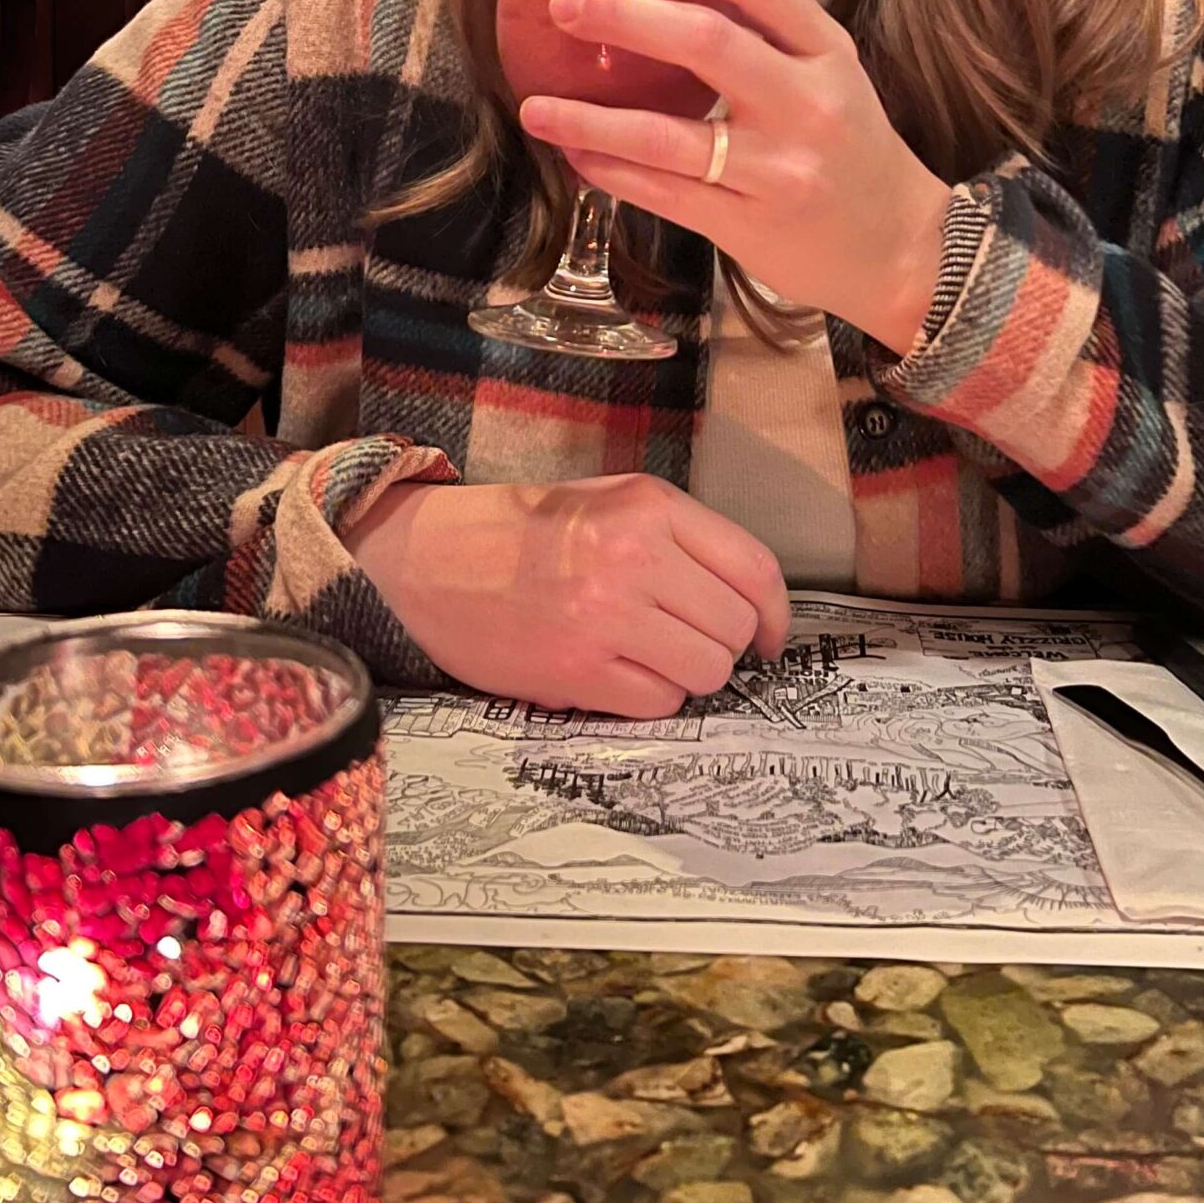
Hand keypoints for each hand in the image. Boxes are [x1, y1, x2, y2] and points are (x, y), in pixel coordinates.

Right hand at [340, 474, 790, 717]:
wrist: (428, 559)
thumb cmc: (521, 531)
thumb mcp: (607, 499)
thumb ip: (678, 536)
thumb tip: (746, 600)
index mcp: (649, 506)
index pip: (753, 568)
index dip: (775, 612)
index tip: (770, 634)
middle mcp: (635, 556)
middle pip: (734, 626)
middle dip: (722, 643)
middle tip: (686, 640)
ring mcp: (607, 616)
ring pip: (705, 670)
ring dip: (687, 673)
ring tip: (649, 657)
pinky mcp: (578, 669)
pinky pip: (658, 703)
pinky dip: (650, 697)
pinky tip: (618, 675)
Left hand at [516, 0, 952, 354]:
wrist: (902, 248)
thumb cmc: (852, 152)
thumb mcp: (831, 76)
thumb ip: (766, 36)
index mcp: (828, 52)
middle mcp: (808, 104)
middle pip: (707, 41)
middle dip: (624, 16)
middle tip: (565, 5)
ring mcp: (778, 169)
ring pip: (667, 134)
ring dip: (590, 116)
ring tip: (536, 104)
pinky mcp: (750, 225)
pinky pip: (663, 193)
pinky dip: (610, 170)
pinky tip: (575, 154)